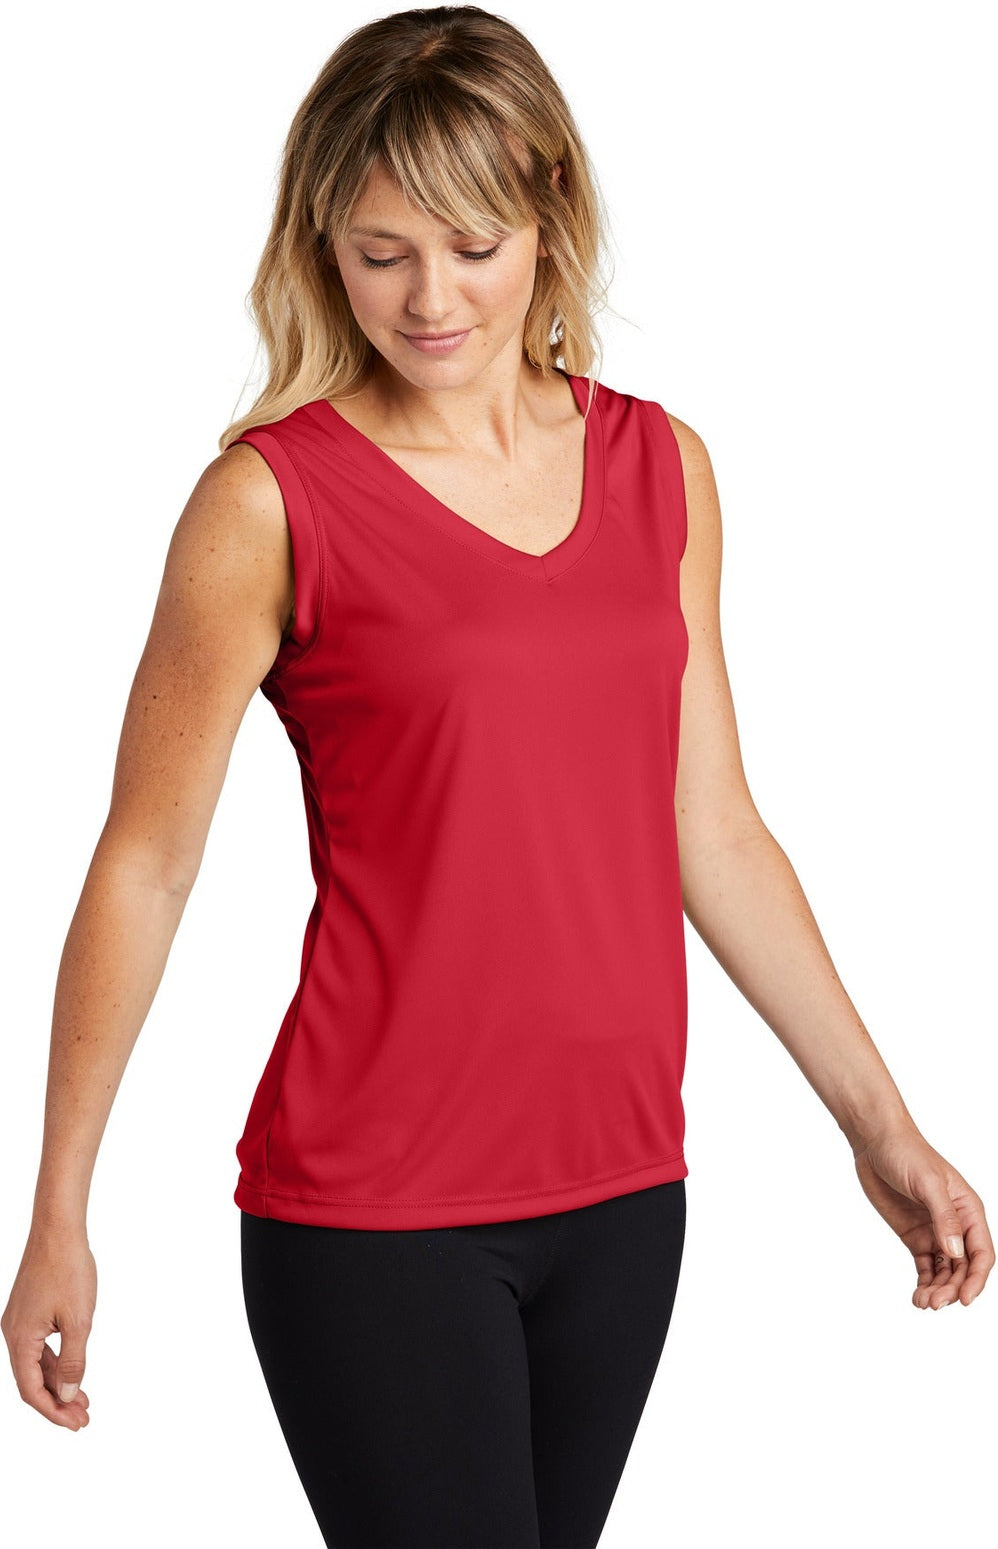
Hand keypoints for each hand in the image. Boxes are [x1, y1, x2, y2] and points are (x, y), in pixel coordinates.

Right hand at [1, 1228, 95, 1429]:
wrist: (58, 1228)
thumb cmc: (69, 1268)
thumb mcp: (78, 1320)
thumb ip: (73, 1362)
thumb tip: (66, 1396)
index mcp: (20, 1339)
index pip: (31, 1390)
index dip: (52, 1411)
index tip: (75, 1423)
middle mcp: (14, 1333)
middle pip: (32, 1381)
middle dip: (57, 1402)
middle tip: (83, 1418)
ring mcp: (20, 1321)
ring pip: (37, 1364)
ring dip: (58, 1383)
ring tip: (82, 1401)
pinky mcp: (29, 1310)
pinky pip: (39, 1346)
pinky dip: (56, 1362)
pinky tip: (73, 1371)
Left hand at [852, 1125, 993, 1308]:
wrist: (875, 1142)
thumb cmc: (907, 1153)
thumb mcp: (928, 1183)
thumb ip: (944, 1218)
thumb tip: (956, 1252)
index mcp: (968, 1210)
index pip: (982, 1253)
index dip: (977, 1279)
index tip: (965, 1299)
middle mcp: (956, 1225)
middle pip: (964, 1268)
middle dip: (953, 1289)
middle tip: (935, 1303)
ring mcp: (935, 1232)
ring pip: (946, 1271)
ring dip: (939, 1289)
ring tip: (924, 1302)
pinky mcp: (915, 1236)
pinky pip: (926, 1266)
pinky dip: (925, 1282)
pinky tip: (918, 1295)